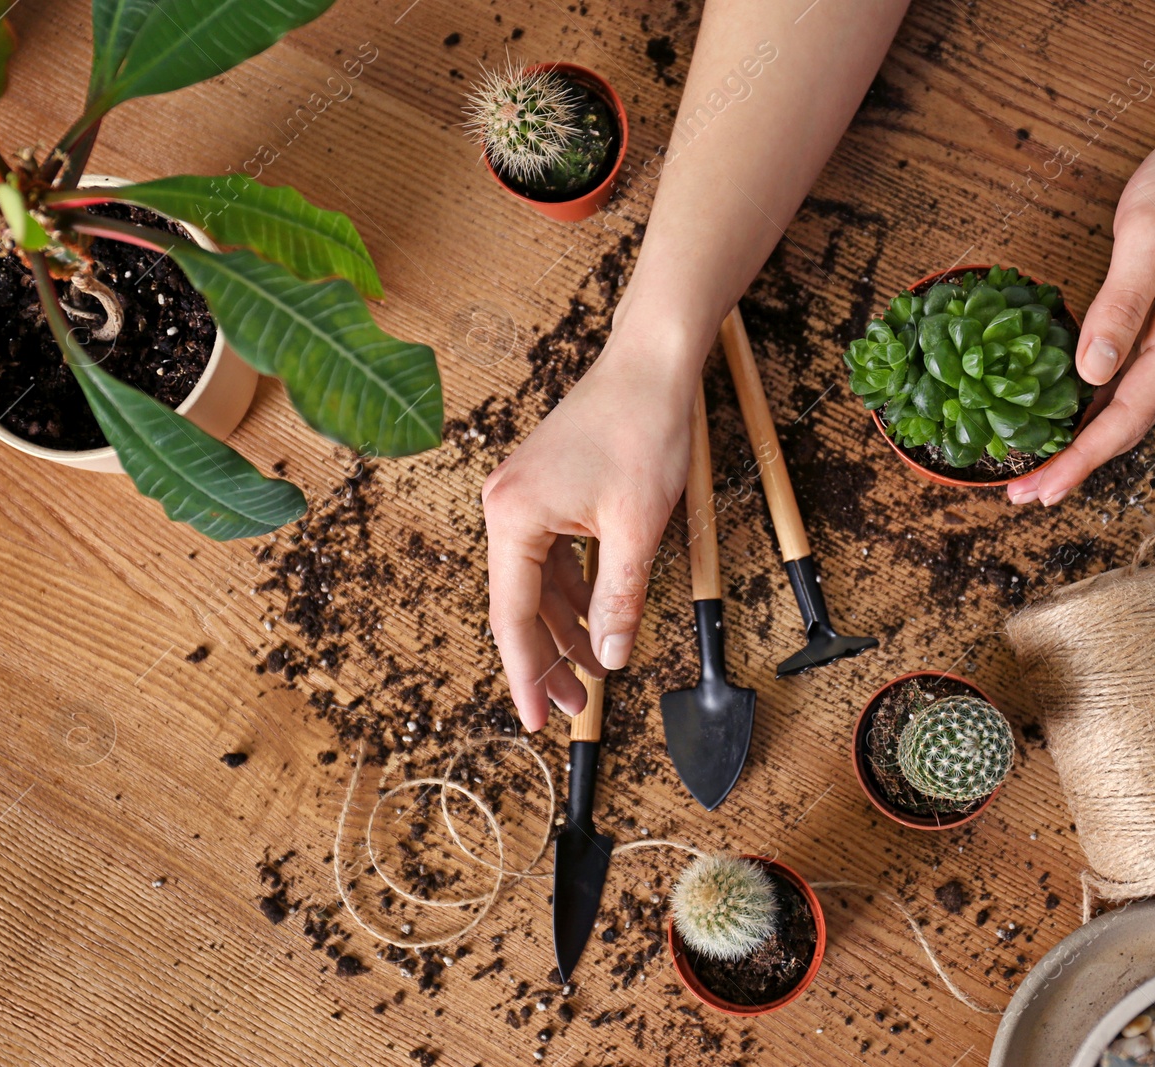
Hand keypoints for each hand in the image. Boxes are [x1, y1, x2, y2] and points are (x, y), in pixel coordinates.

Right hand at [481, 326, 694, 730]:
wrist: (650, 364)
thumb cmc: (642, 429)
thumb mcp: (637, 527)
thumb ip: (620, 598)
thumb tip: (612, 655)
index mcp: (514, 517)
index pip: (514, 617)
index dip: (527, 674)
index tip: (538, 719)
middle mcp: (504, 507)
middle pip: (519, 605)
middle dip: (548, 658)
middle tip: (573, 705)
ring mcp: (521, 497)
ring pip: (536, 584)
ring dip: (563, 628)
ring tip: (592, 671)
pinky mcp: (544, 491)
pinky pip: (550, 557)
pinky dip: (572, 591)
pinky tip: (593, 620)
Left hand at [1007, 105, 1154, 505]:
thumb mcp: (1147, 238)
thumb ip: (1119, 307)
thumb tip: (1091, 373)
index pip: (1126, 417)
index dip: (1081, 458)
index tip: (1040, 488)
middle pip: (1127, 427)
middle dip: (1075, 466)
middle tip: (1023, 495)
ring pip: (1128, 412)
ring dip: (1084, 447)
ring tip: (1037, 474)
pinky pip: (1129, 387)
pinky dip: (1096, 414)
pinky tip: (1067, 426)